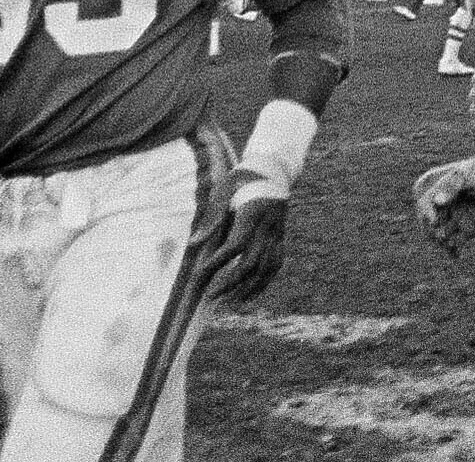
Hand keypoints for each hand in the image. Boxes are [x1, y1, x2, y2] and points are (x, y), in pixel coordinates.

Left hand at [196, 172, 289, 304]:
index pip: (236, 244)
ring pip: (267, 267)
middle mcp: (269, 226)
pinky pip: (276, 264)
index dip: (219, 262)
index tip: (200, 274)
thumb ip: (211, 216)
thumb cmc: (243, 179)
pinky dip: (265, 282)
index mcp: (253, 212)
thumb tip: (193, 244)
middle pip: (251, 261)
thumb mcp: (224, 189)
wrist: (274, 170)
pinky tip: (251, 294)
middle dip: (230, 281)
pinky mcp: (281, 238)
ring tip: (231, 302)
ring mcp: (278, 233)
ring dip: (249, 288)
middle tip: (210, 295)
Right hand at [412, 154, 474, 256]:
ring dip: (440, 240)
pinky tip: (456, 254)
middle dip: (430, 228)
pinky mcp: (468, 230)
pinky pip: (454, 244)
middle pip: (427, 218)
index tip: (433, 219)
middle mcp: (447, 202)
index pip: (424, 199)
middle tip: (441, 234)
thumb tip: (437, 202)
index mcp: (443, 184)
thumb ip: (453, 186)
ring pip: (438, 233)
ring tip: (448, 243)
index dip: (425, 210)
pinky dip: (452, 250)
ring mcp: (457, 216)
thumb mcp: (472, 174)